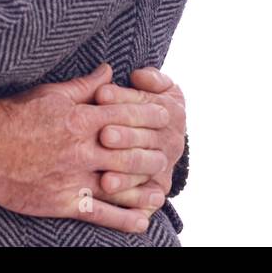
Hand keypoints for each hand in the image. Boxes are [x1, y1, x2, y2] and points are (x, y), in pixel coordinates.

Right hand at [0, 63, 169, 234]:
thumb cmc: (13, 116)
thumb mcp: (50, 93)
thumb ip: (84, 85)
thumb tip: (109, 71)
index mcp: (81, 118)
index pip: (128, 115)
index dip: (151, 116)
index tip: (165, 117)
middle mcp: (82, 148)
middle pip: (131, 150)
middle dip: (154, 151)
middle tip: (168, 152)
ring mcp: (75, 177)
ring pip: (122, 183)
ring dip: (146, 186)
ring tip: (160, 187)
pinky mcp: (64, 201)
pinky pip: (100, 213)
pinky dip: (124, 219)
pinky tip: (142, 221)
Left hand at [93, 65, 185, 199]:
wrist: (155, 137)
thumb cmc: (141, 103)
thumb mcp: (154, 86)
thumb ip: (150, 79)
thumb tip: (139, 75)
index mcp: (170, 110)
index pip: (145, 103)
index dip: (123, 98)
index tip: (100, 95)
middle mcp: (172, 139)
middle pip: (146, 137)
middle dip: (125, 135)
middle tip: (103, 135)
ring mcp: (165, 164)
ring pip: (146, 167)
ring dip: (126, 172)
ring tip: (105, 177)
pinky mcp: (158, 188)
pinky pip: (147, 196)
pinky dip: (130, 197)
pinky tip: (112, 196)